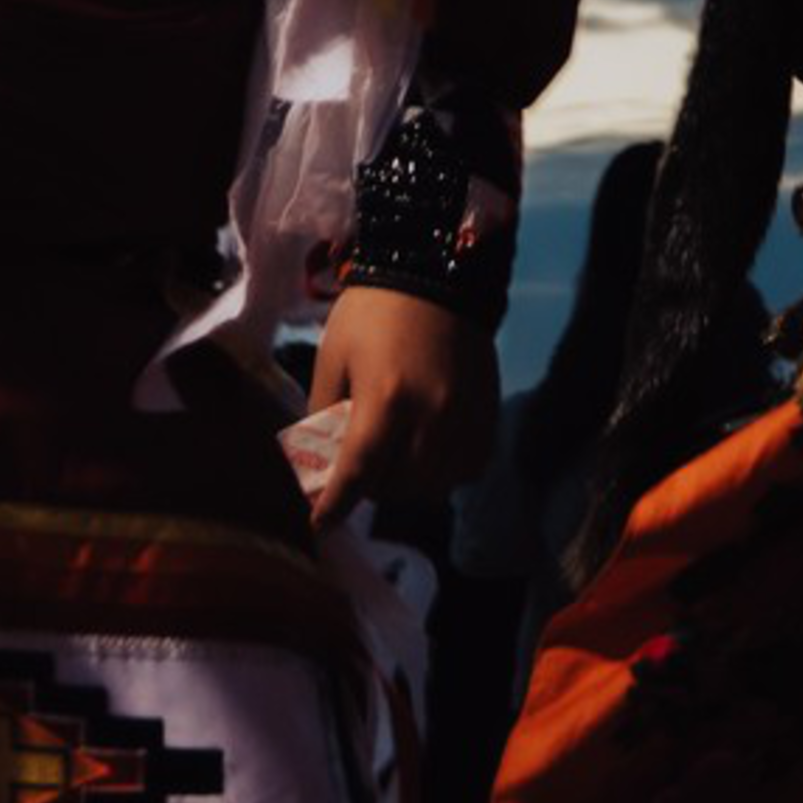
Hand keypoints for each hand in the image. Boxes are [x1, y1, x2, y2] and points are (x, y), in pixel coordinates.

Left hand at [296, 285, 496, 529]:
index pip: (356, 474)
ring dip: (404, 482)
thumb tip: (315, 465)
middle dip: (367, 483)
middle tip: (357, 458)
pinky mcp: (487, 420)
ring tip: (391, 453)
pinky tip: (426, 449)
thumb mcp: (334, 358)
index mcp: (385, 401)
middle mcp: (430, 420)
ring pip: (430, 486)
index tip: (319, 525)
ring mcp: (464, 423)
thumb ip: (323, 415)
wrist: (437, 277)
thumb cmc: (372, 314)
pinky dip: (441, 473)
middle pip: (393, 486)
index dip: (333, 505)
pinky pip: (464, 472)